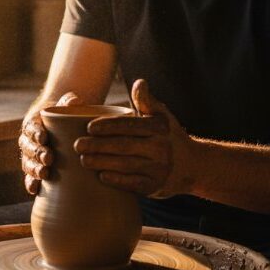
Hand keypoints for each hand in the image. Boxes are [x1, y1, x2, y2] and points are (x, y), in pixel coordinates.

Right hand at [19, 92, 83, 194]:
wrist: (60, 128)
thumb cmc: (62, 116)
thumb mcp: (64, 106)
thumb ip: (68, 102)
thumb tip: (74, 100)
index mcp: (33, 124)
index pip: (31, 128)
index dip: (36, 133)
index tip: (44, 137)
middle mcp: (28, 142)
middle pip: (29, 148)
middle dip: (38, 153)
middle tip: (48, 158)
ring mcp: (31, 157)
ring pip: (28, 164)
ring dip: (34, 169)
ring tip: (44, 173)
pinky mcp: (36, 170)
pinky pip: (30, 178)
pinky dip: (31, 183)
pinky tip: (35, 189)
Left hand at [75, 79, 191, 197]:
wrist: (192, 166)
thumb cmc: (167, 135)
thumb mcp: (160, 115)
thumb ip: (146, 100)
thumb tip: (139, 82)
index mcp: (159, 127)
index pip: (129, 125)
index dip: (107, 126)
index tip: (88, 127)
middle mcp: (161, 148)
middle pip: (123, 146)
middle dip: (97, 146)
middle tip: (77, 145)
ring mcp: (159, 169)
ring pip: (125, 165)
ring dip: (101, 162)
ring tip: (83, 159)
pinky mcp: (155, 187)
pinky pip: (132, 184)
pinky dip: (116, 180)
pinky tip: (101, 176)